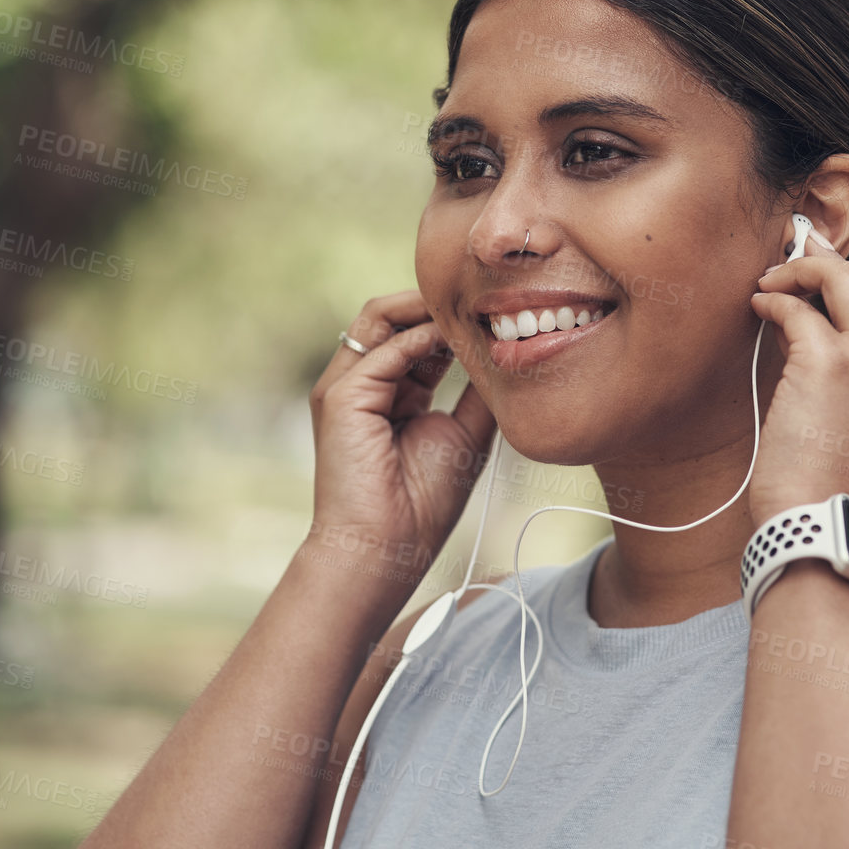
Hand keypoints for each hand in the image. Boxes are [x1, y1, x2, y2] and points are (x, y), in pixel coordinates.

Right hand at [308, 290, 496, 579]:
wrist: (387, 548)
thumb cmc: (422, 504)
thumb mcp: (465, 436)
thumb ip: (479, 395)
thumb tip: (509, 357)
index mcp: (392, 394)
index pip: (417, 336)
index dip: (452, 322)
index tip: (497, 315)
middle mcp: (365, 384)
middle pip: (393, 317)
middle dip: (436, 304)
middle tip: (484, 301)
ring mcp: (346, 387)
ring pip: (379, 317)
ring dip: (425, 308)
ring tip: (469, 311)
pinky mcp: (339, 396)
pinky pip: (382, 350)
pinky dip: (420, 338)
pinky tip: (452, 342)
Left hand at [744, 244, 848, 522]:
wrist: (828, 528)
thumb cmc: (843, 488)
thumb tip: (816, 320)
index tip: (824, 282)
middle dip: (829, 268)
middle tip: (794, 263)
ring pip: (840, 277)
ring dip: (800, 270)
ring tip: (770, 282)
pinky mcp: (829, 360)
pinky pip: (796, 307)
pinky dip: (772, 300)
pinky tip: (758, 306)